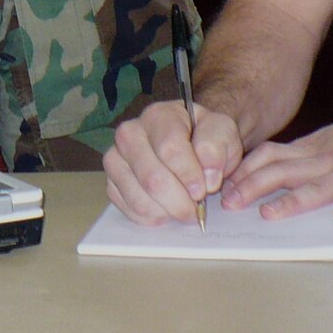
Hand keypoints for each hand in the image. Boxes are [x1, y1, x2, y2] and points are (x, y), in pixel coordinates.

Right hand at [103, 99, 243, 225]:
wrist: (189, 145)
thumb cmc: (204, 139)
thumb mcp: (222, 133)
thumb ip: (218, 147)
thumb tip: (208, 177)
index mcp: (159, 115)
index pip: (169, 149)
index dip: (189, 174)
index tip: (204, 190)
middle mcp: (130, 133)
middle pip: (152, 178)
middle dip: (180, 202)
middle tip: (196, 208)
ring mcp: (116, 158)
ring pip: (140, 198)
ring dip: (168, 212)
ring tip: (183, 206)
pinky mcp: (110, 182)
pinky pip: (130, 210)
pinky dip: (153, 217)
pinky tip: (167, 208)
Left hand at [222, 108, 332, 221]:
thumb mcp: (331, 140)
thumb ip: (304, 157)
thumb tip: (270, 171)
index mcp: (315, 148)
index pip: (272, 155)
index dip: (246, 170)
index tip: (224, 185)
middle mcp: (329, 156)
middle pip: (286, 170)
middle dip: (255, 186)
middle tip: (230, 203)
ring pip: (320, 183)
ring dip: (295, 199)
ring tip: (272, 213)